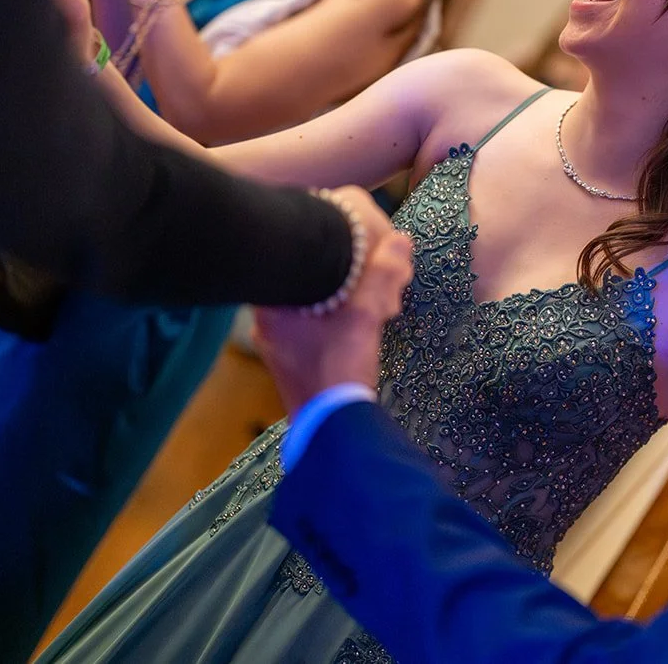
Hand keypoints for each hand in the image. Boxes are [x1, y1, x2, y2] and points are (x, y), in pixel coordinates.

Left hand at [253, 194, 413, 416]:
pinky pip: (319, 311)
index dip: (337, 237)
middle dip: (352, 266)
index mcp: (274, 298)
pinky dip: (344, 308)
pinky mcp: (294, 347)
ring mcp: (279, 332)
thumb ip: (382, 275)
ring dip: (351, 289)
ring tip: (380, 302)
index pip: (298, 243)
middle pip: (311, 267)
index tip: (366, 245)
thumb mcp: (365, 318)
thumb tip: (398, 241)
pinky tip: (368, 317)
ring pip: (318, 290)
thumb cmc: (339, 373)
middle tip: (380, 276)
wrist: (331, 430)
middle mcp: (268, 312)